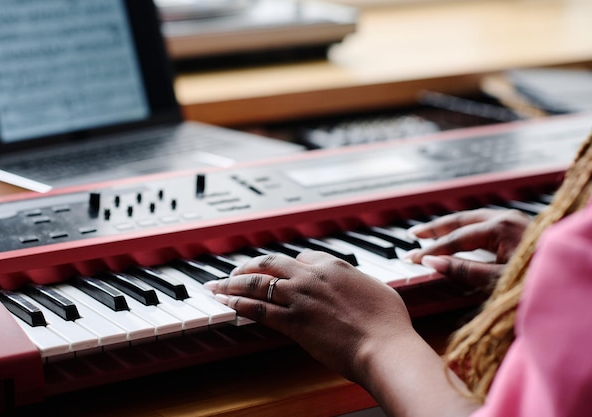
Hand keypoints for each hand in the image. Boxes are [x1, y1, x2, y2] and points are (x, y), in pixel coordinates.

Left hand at [203, 250, 412, 381]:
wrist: (384, 346)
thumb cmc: (389, 323)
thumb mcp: (377, 289)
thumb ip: (356, 283)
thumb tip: (353, 284)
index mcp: (334, 266)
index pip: (301, 256)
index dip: (285, 263)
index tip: (276, 270)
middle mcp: (312, 277)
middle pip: (270, 263)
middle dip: (249, 266)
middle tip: (236, 272)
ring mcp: (300, 298)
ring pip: (257, 284)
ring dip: (233, 284)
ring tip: (218, 286)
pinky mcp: (292, 322)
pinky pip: (257, 309)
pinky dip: (237, 305)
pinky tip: (226, 305)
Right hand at [406, 208, 530, 289]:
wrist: (579, 272)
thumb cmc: (540, 279)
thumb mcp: (499, 280)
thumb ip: (464, 271)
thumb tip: (433, 263)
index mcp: (498, 227)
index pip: (455, 239)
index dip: (432, 250)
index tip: (413, 259)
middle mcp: (505, 217)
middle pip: (460, 220)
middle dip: (435, 229)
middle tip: (413, 236)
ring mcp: (515, 219)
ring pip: (473, 218)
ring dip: (450, 225)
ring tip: (431, 232)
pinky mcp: (522, 226)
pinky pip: (485, 221)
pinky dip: (467, 227)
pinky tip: (463, 233)